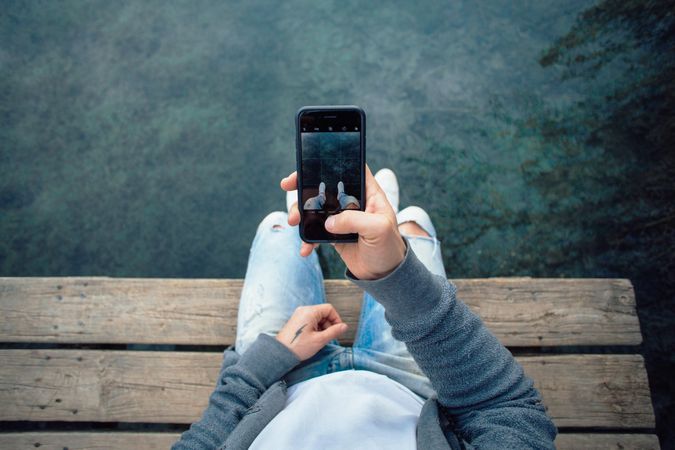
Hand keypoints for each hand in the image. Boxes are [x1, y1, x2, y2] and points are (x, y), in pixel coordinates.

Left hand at [276, 304, 347, 360]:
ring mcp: (299, 315)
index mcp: (309, 312)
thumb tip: (344, 327)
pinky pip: (311, 321)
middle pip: (323, 313)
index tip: (338, 330)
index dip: (336, 319)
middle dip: (329, 325)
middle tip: (328, 337)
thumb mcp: (320, 340)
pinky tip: (313, 339)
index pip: (329, 309)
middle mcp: (304, 311)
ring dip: (322, 328)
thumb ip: (334, 332)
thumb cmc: (297, 347)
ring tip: (319, 339)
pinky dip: (315, 328)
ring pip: (318, 318)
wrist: (280, 353)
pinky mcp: (296, 321)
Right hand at [280, 165, 405, 279]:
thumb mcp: (378, 229)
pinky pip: (315, 231)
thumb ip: (355, 220)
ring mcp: (341, 217)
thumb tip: (329, 222)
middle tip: (288, 187)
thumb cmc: (389, 247)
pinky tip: (306, 248)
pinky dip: (307, 239)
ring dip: (301, 213)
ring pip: (315, 207)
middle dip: (304, 186)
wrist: (384, 274)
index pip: (349, 168)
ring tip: (294, 223)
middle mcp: (353, 202)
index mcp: (368, 193)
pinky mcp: (333, 234)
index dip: (329, 162)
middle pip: (325, 185)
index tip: (309, 166)